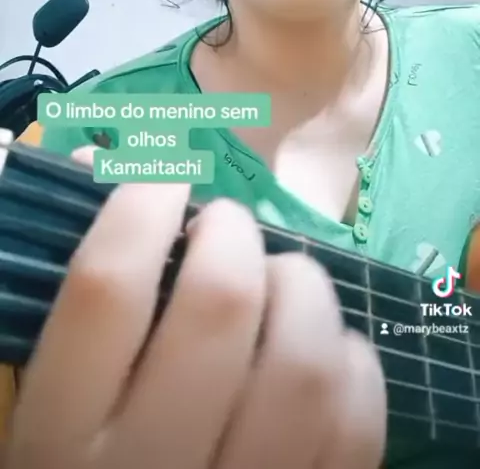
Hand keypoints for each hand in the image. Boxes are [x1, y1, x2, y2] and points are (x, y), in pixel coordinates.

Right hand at [4, 146, 385, 468]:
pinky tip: (320, 349)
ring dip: (301, 288)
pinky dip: (349, 360)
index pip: (107, 287)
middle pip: (220, 308)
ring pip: (303, 361)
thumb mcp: (54, 400)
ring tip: (279, 280)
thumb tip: (100, 165)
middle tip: (224, 227)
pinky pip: (356, 419)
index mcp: (62, 434)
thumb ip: (79, 295)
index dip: (141, 203)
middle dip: (232, 235)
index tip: (162, 179)